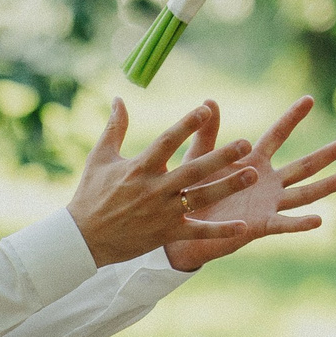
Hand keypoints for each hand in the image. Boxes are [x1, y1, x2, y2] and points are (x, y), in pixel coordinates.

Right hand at [67, 99, 254, 267]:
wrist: (83, 239)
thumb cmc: (90, 195)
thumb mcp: (100, 158)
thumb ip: (115, 127)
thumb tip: (119, 98)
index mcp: (139, 168)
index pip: (167, 141)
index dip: (186, 125)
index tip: (206, 109)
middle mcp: (154, 189)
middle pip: (192, 170)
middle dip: (220, 156)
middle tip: (245, 143)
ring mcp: (162, 213)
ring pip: (201, 198)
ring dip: (228, 186)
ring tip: (252, 174)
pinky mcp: (166, 233)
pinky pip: (197, 232)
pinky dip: (219, 231)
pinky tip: (243, 227)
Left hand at [164, 97, 335, 272]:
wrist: (181, 229)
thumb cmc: (191, 192)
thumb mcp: (198, 160)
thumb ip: (208, 134)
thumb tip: (209, 101)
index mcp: (253, 162)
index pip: (277, 135)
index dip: (292, 117)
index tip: (309, 98)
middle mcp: (267, 183)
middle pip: (305, 165)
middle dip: (330, 153)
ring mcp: (267, 204)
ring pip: (304, 194)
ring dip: (329, 185)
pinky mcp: (260, 226)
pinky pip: (283, 224)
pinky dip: (300, 223)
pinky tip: (319, 219)